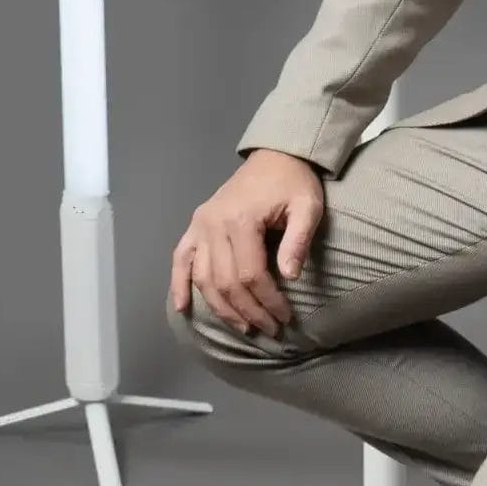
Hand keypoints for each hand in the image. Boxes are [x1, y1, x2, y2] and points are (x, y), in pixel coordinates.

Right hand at [169, 150, 324, 337]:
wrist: (274, 156)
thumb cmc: (294, 183)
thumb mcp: (308, 207)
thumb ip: (298, 241)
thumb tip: (289, 277)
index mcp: (241, 220)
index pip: (251, 274)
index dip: (268, 301)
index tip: (285, 317)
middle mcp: (213, 224)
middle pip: (226, 282)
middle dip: (248, 311)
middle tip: (269, 329)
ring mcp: (200, 226)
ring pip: (203, 278)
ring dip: (221, 308)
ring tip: (243, 327)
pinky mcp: (194, 226)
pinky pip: (180, 259)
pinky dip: (178, 284)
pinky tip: (182, 308)